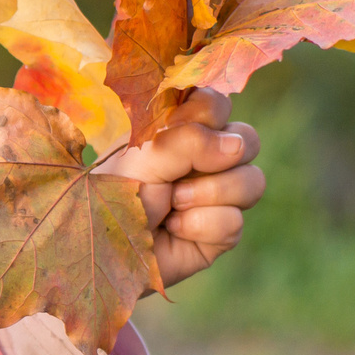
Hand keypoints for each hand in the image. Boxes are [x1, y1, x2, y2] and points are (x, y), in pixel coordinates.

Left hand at [96, 88, 264, 289]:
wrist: (102, 251)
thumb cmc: (112, 196)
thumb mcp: (143, 157)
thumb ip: (187, 140)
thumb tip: (236, 147)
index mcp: (181, 129)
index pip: (218, 103)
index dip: (207, 114)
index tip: (176, 130)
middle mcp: (205, 157)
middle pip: (248, 140)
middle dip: (217, 158)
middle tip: (177, 174)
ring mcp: (218, 194)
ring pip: (252, 181)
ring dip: (208, 193)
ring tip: (172, 204)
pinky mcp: (222, 231)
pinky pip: (235, 221)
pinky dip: (200, 226)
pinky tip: (174, 230)